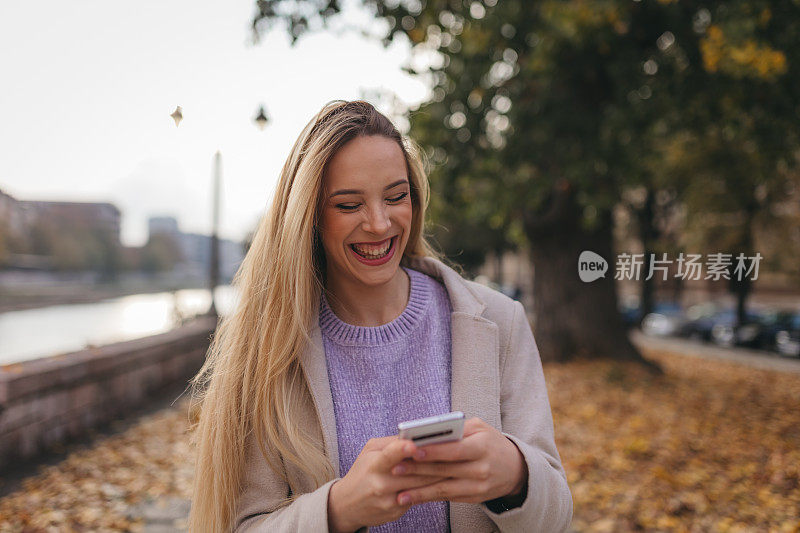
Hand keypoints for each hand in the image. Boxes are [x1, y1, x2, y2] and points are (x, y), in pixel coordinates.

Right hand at [327, 436, 448, 532]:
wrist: (347, 504)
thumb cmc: (362, 471)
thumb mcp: (369, 452)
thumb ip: (391, 443)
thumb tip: (416, 434)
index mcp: (374, 465)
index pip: (390, 455)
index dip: (403, 449)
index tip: (415, 444)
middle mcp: (381, 484)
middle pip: (414, 472)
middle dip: (435, 461)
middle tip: (455, 449)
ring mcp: (389, 501)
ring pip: (421, 486)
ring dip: (440, 474)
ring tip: (457, 463)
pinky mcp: (396, 512)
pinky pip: (419, 497)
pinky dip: (431, 487)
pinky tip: (444, 479)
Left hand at [390, 417, 527, 506]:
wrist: (515, 469)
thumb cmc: (492, 443)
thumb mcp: (480, 428)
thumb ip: (457, 428)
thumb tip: (429, 431)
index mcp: (482, 447)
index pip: (454, 450)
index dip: (433, 451)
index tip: (411, 450)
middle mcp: (481, 469)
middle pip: (445, 470)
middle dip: (418, 470)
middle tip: (395, 467)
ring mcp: (478, 487)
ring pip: (444, 489)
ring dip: (419, 491)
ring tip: (398, 491)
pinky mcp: (473, 498)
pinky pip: (447, 498)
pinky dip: (428, 498)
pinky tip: (411, 497)